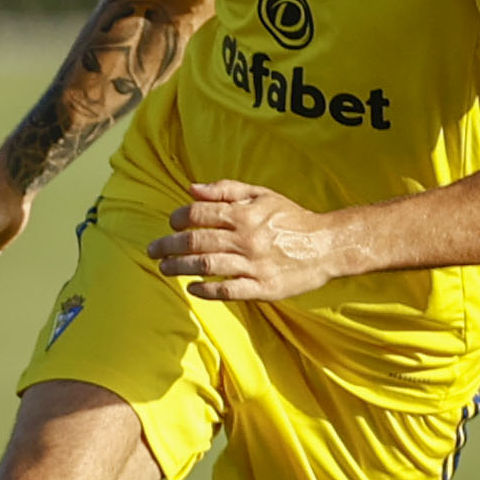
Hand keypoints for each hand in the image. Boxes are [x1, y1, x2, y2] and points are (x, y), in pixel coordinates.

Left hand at [149, 180, 342, 301]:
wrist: (328, 245)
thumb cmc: (291, 218)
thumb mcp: (262, 195)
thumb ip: (226, 190)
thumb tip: (191, 188)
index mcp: (245, 214)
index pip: (200, 214)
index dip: (179, 218)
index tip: (171, 223)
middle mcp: (246, 238)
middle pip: (196, 241)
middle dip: (168, 246)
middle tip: (152, 250)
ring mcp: (254, 265)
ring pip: (206, 266)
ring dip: (179, 267)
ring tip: (163, 268)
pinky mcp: (262, 288)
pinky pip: (227, 291)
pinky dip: (206, 290)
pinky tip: (192, 288)